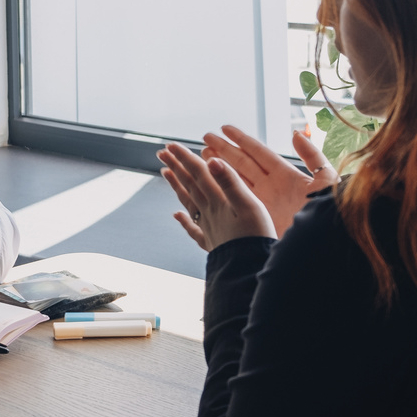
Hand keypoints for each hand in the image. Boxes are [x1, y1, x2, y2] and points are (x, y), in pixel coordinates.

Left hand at [157, 142, 276, 251]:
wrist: (251, 271)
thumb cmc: (255, 238)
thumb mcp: (249, 205)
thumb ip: (230, 183)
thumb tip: (211, 161)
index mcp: (218, 201)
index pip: (198, 174)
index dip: (185, 158)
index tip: (170, 145)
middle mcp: (209, 213)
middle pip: (190, 185)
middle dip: (176, 166)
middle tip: (161, 152)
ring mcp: (208, 228)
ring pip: (188, 202)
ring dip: (177, 186)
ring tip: (165, 173)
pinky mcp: (212, 243)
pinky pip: (193, 229)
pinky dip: (184, 220)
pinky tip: (176, 215)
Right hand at [199, 125, 337, 236]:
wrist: (321, 246)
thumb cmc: (327, 214)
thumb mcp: (325, 181)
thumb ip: (312, 156)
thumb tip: (297, 134)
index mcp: (285, 175)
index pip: (259, 152)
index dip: (241, 139)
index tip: (225, 128)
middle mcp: (271, 187)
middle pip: (242, 162)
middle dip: (223, 149)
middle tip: (206, 138)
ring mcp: (261, 203)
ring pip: (234, 179)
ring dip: (218, 166)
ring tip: (202, 154)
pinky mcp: (256, 218)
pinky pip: (234, 199)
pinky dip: (220, 189)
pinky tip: (208, 181)